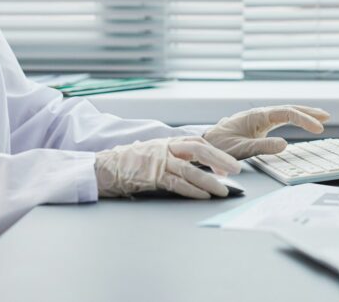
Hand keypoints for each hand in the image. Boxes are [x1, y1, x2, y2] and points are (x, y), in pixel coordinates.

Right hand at [94, 136, 240, 199]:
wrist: (102, 168)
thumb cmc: (125, 163)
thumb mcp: (150, 152)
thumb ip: (169, 156)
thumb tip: (189, 165)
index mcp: (166, 142)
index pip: (196, 142)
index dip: (214, 151)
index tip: (227, 162)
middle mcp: (164, 148)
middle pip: (198, 149)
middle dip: (220, 160)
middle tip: (236, 170)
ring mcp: (158, 162)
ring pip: (190, 169)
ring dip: (210, 180)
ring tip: (224, 190)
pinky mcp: (152, 176)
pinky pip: (177, 183)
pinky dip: (192, 190)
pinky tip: (203, 196)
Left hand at [203, 105, 330, 159]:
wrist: (204, 143)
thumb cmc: (219, 146)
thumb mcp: (241, 149)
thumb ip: (263, 146)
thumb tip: (286, 144)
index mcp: (257, 116)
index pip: (286, 113)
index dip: (304, 119)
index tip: (319, 128)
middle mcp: (259, 114)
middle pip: (288, 109)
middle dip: (308, 112)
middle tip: (327, 116)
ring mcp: (258, 119)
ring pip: (285, 112)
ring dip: (302, 114)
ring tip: (320, 117)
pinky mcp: (257, 125)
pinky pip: (279, 119)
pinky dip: (293, 119)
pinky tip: (299, 121)